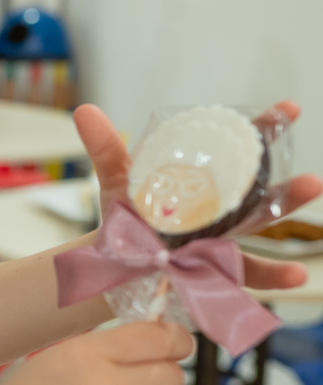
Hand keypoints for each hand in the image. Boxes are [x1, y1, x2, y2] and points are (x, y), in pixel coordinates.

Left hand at [74, 102, 322, 290]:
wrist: (114, 259)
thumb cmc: (128, 217)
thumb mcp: (118, 181)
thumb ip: (107, 149)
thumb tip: (85, 110)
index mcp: (204, 180)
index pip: (239, 151)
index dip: (265, 130)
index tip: (289, 109)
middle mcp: (222, 207)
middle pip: (260, 190)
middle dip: (286, 182)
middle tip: (313, 176)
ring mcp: (222, 237)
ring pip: (260, 225)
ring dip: (287, 213)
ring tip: (311, 196)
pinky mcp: (216, 267)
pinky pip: (247, 273)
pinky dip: (273, 275)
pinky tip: (296, 275)